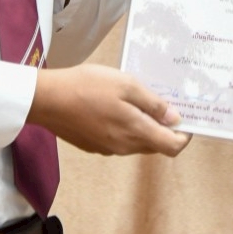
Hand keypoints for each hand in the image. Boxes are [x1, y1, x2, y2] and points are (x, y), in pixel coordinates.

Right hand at [28, 64, 190, 156]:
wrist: (47, 99)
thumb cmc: (87, 87)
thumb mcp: (127, 85)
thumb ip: (153, 104)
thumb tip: (175, 119)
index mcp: (136, 133)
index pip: (172, 147)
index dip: (184, 134)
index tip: (186, 116)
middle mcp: (124, 147)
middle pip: (155, 145)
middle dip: (165, 128)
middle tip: (162, 102)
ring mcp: (107, 148)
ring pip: (137, 142)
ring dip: (144, 126)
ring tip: (137, 100)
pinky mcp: (93, 145)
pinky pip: (119, 139)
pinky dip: (125, 127)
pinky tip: (115, 106)